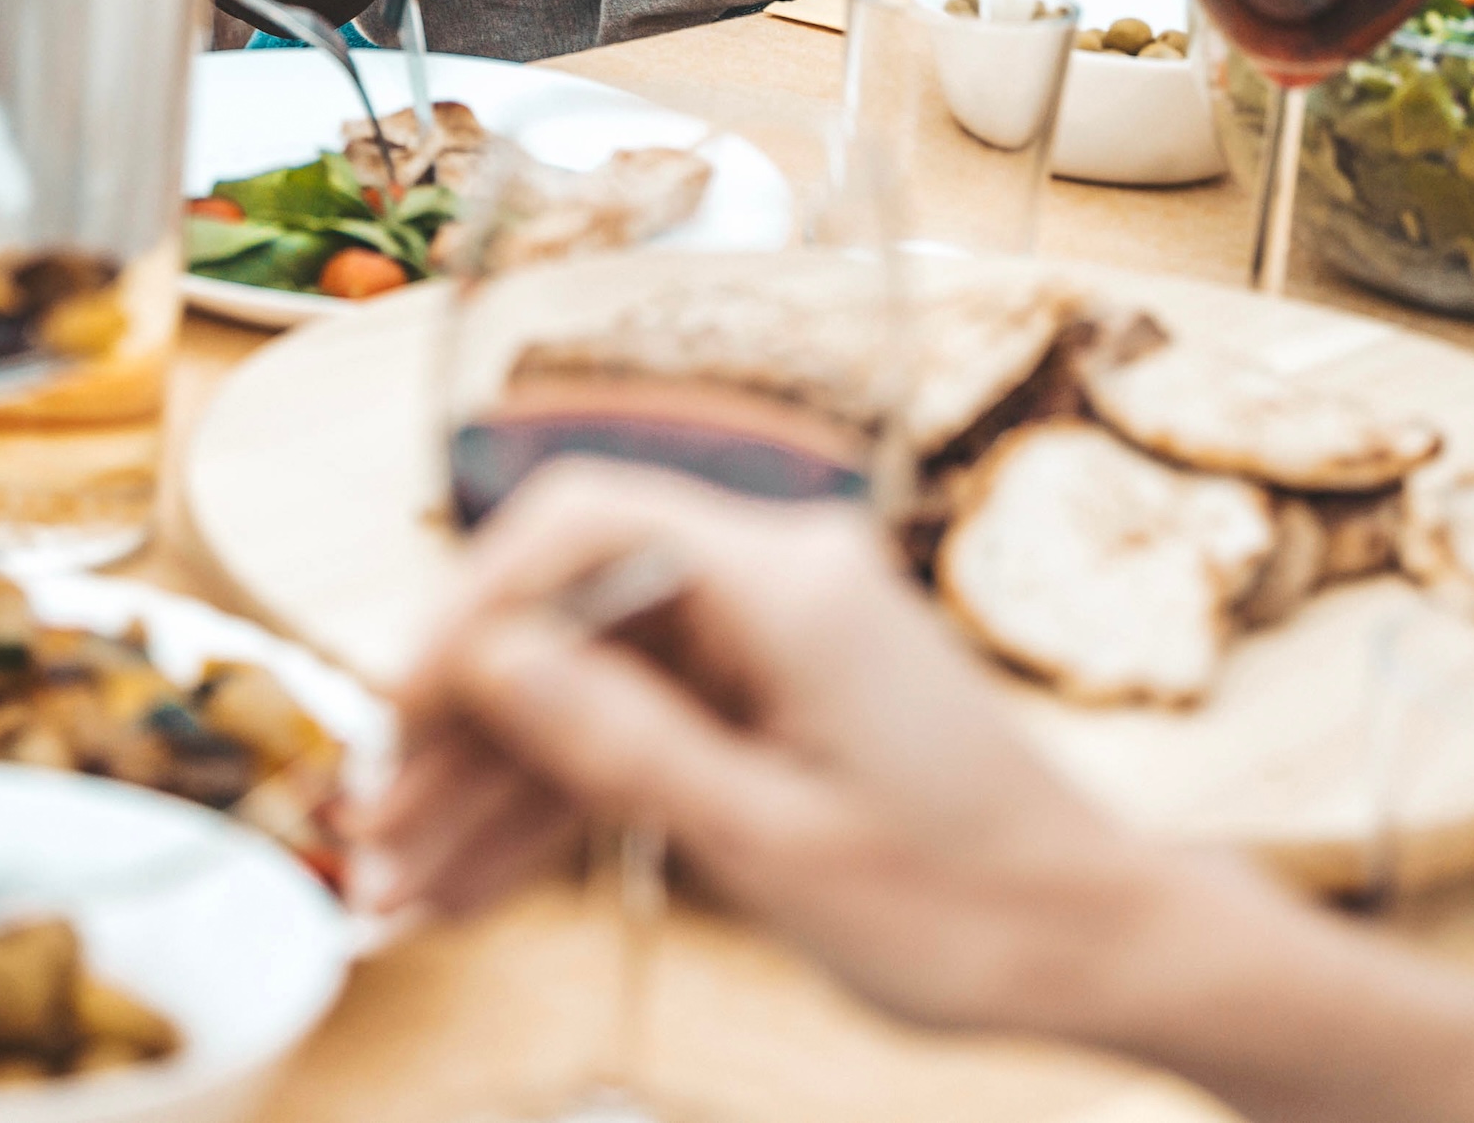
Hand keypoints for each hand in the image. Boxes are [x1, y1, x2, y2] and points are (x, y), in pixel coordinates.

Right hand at [367, 464, 1239, 1038]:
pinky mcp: (780, 700)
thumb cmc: (965, 905)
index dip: (466, 608)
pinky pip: (646, 729)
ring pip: (592, 686)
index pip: (578, 523)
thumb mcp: (764, 840)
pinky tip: (478, 885)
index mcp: (786, 580)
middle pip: (570, 614)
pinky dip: (571, 805)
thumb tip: (484, 655)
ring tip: (400, 888)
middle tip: (373, 833)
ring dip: (497, 787)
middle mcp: (777, 581)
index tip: (395, 709)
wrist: (1100, 948)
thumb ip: (615, 738)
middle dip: (463, 732)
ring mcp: (777, 641)